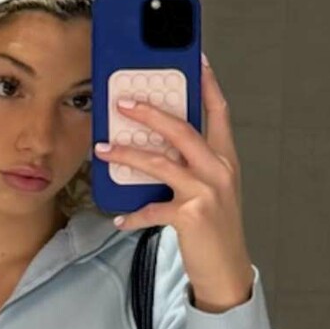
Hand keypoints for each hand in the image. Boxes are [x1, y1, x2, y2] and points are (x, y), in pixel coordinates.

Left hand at [94, 54, 253, 311]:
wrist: (227, 270)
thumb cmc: (215, 228)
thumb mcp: (211, 189)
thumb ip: (191, 164)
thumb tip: (155, 144)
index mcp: (225, 158)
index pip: (218, 111)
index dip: (207, 83)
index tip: (196, 58)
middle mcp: (218, 169)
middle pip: (181, 129)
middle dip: (150, 113)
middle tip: (123, 102)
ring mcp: (206, 191)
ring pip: (160, 162)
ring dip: (126, 155)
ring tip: (102, 150)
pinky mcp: (191, 215)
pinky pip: (152, 208)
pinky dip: (133, 214)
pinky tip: (119, 217)